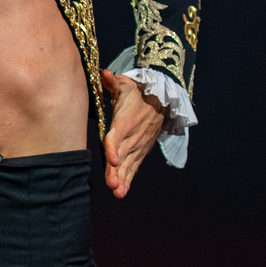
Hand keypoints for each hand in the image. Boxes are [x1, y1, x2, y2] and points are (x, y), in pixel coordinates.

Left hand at [101, 69, 165, 198]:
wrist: (160, 100)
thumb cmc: (137, 92)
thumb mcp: (126, 84)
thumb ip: (114, 81)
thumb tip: (105, 73)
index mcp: (126, 121)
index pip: (118, 136)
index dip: (114, 147)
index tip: (111, 159)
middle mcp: (133, 136)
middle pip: (123, 155)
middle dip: (117, 171)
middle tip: (112, 186)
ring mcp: (138, 145)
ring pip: (129, 164)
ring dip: (123, 179)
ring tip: (117, 193)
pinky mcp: (141, 151)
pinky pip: (134, 166)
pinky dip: (129, 179)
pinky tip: (122, 192)